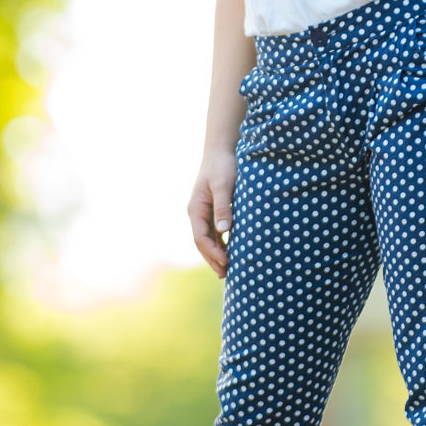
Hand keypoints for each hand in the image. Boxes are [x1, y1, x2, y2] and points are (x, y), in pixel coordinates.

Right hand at [189, 149, 236, 278]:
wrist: (221, 150)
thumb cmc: (223, 166)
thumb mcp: (224, 185)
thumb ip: (223, 206)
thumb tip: (224, 230)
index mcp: (196, 209)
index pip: (200, 237)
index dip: (212, 252)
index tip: (226, 261)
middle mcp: (197, 213)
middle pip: (202, 243)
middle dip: (212, 259)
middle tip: (226, 275)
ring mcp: (204, 213)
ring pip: (208, 240)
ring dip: (216, 255)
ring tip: (227, 270)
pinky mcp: (213, 211)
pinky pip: (214, 233)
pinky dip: (220, 245)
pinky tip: (229, 253)